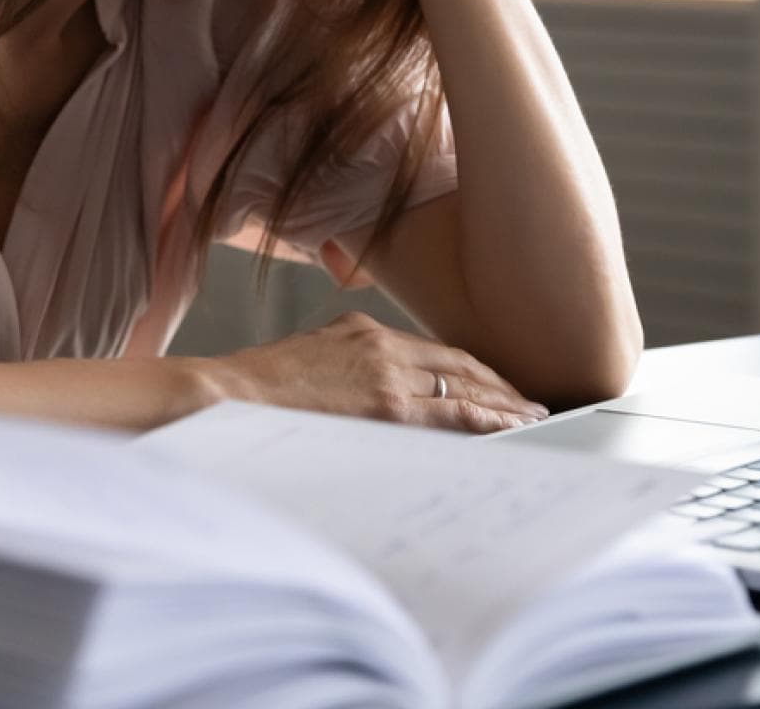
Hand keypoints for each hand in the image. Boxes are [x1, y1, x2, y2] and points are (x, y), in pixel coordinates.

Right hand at [210, 310, 549, 433]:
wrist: (227, 396)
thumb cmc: (258, 386)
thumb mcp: (309, 353)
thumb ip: (348, 360)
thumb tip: (373, 385)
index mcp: (364, 331)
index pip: (435, 352)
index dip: (473, 369)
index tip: (496, 384)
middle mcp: (383, 346)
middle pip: (460, 365)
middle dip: (500, 385)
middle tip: (531, 402)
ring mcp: (386, 376)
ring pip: (464, 389)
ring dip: (503, 404)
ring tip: (533, 417)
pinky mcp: (384, 408)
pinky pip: (449, 416)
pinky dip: (486, 420)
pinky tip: (509, 428)